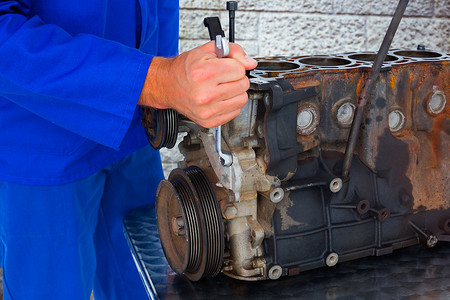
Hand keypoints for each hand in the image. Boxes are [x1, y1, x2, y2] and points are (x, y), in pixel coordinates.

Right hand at [138, 41, 256, 127]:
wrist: (168, 85)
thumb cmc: (185, 69)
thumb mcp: (207, 51)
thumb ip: (232, 51)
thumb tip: (250, 63)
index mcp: (204, 74)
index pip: (240, 69)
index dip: (234, 65)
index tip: (226, 66)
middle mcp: (205, 94)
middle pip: (243, 84)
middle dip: (236, 78)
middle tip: (223, 77)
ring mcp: (207, 110)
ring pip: (242, 99)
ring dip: (235, 92)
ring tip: (222, 88)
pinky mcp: (209, 121)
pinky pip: (235, 112)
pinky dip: (230, 104)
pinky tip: (219, 98)